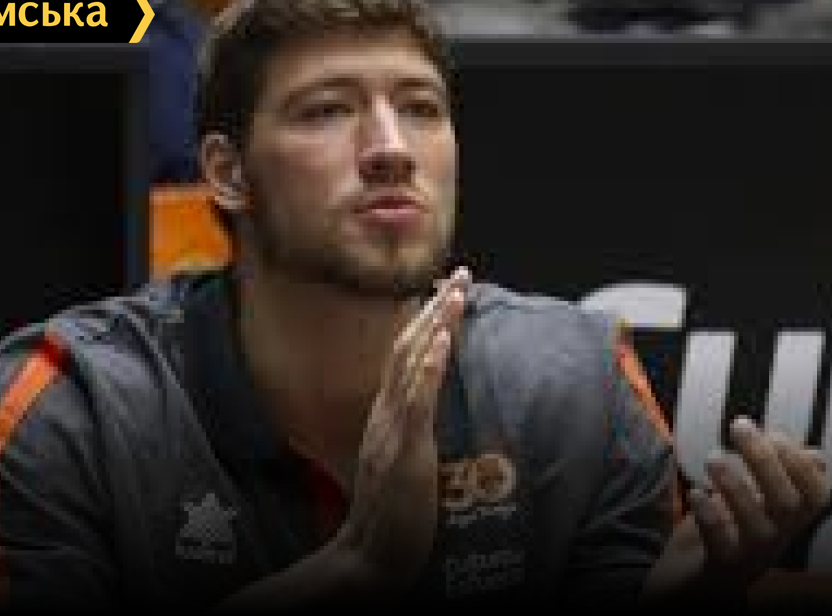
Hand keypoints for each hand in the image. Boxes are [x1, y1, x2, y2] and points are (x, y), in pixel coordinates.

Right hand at [334, 266, 470, 588]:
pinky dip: (427, 368)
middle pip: (407, 347)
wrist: (370, 557)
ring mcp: (391, 430)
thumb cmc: (393, 515)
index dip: (428, 321)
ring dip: (435, 324)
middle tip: (461, 273)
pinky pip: (415, 403)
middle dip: (436, 308)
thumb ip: (411, 433)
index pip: (406, 356)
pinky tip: (441, 340)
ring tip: (457, 291)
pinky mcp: (402, 452)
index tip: (450, 292)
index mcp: (387, 416)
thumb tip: (424, 412)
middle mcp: (385, 414)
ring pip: (410, 364)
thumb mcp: (402, 462)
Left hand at [646, 416, 830, 600]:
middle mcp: (779, 538)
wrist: (693, 584)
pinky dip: (710, 514)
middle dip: (764, 459)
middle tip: (738, 426)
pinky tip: (696, 493)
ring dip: (735, 484)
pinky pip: (721, 544)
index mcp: (791, 519)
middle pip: (788, 501)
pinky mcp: (720, 567)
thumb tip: (815, 454)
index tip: (771, 433)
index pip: (817, 493)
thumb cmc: (728, 532)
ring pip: (758, 524)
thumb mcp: (756, 500)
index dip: (798, 460)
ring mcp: (752, 555)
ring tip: (712, 457)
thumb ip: (779, 475)